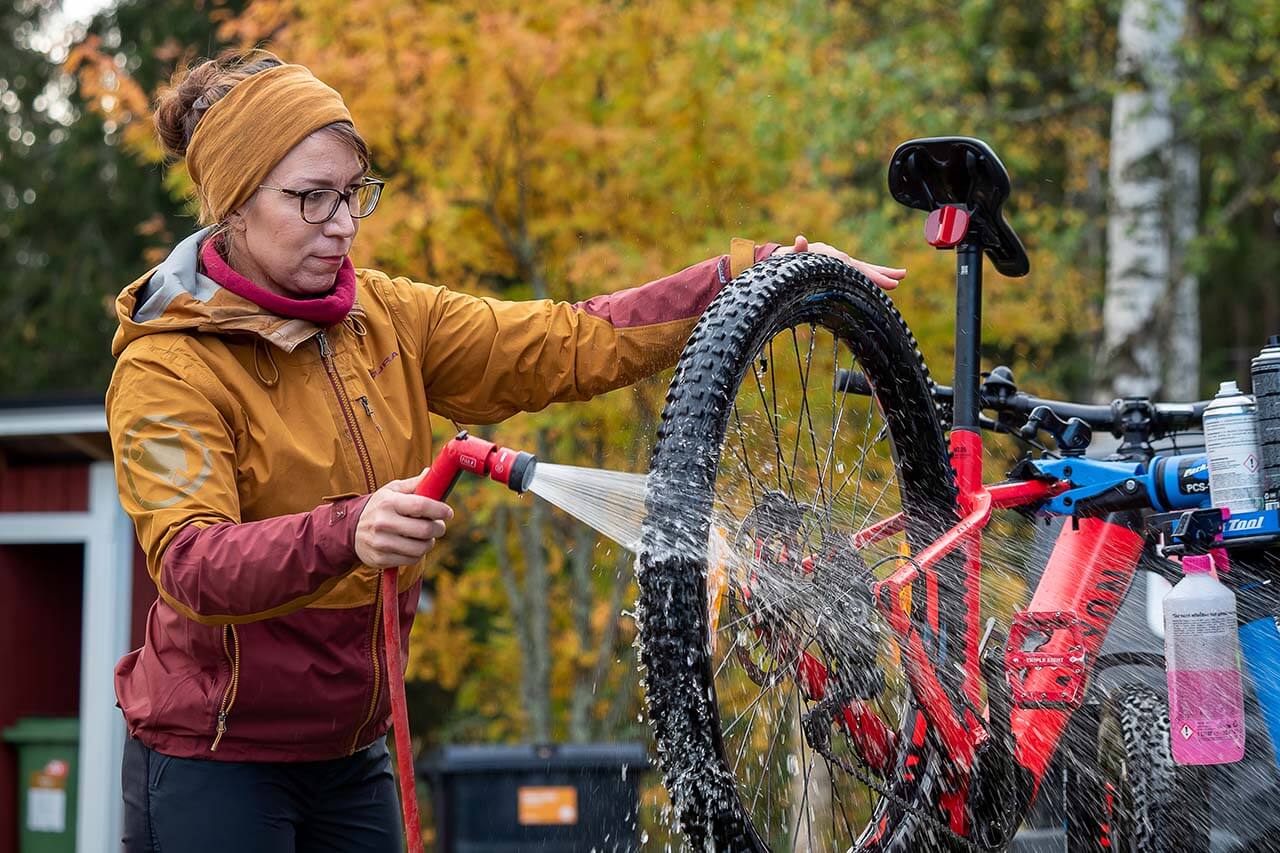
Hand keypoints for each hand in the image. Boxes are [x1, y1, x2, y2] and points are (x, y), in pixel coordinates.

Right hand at [354, 468, 453, 567]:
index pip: (421, 506)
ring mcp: (381, 543)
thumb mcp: (392, 491)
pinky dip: (417, 554)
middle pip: (424, 530)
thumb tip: (431, 473)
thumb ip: (414, 484)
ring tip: (426, 536)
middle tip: (439, 526)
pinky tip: (413, 546)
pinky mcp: (380, 559)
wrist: (350, 530)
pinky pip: (411, 560)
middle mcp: (383, 523)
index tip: (448, 512)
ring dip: (429, 542)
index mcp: (388, 502)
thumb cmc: (379, 507)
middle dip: (438, 528)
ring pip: (420, 548)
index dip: (440, 510)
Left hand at [771, 234, 906, 290]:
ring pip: (863, 268)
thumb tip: (799, 239)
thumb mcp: (786, 257)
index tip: (876, 279)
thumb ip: (796, 250)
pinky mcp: (839, 268)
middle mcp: (836, 256)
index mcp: (827, 255)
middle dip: (878, 274)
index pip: (849, 265)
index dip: (864, 272)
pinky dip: (872, 276)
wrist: (780, 257)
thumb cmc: (782, 261)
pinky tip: (886, 281)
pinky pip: (859, 272)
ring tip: (901, 276)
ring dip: (882, 273)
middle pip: (860, 266)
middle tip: (897, 281)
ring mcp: (839, 262)